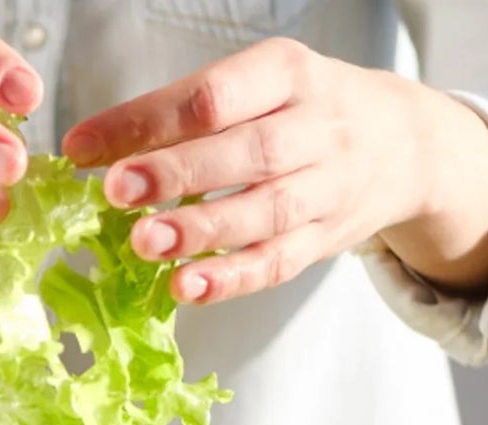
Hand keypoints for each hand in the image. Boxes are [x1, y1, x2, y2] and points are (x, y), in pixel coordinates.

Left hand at [62, 39, 487, 304]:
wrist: (405, 144)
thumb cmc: (302, 112)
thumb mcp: (258, 87)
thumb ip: (183, 115)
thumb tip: (90, 150)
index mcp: (287, 74)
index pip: (213, 96)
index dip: (145, 121)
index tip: (82, 148)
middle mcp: (314, 127)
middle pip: (245, 151)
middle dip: (178, 172)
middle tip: (117, 191)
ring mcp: (325, 187)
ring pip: (264, 211)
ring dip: (201, 231)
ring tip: (144, 243)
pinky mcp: (324, 240)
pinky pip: (276, 263)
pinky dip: (231, 279)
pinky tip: (186, 288)